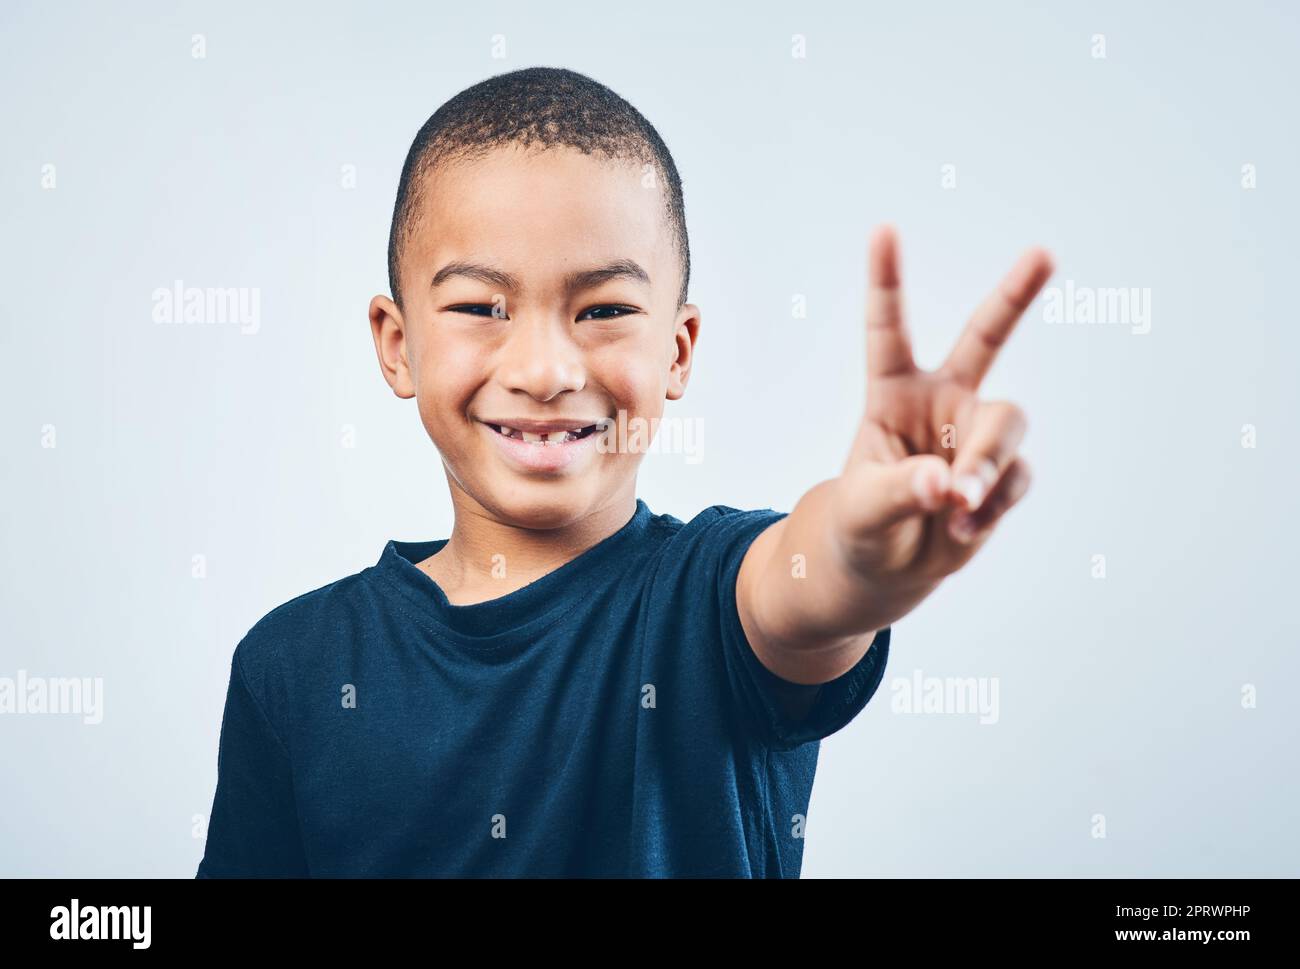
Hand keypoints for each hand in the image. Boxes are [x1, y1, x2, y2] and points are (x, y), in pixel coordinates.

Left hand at [832, 224, 1053, 608]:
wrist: (888, 566)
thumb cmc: (863, 524)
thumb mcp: (863, 508)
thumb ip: (901, 490)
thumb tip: (949, 484)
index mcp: (892, 393)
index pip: (889, 329)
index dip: (887, 281)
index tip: (884, 228)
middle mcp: (941, 401)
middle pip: (987, 337)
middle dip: (1016, 294)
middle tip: (1044, 252)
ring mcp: (976, 434)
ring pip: (1007, 423)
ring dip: (987, 462)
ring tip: (958, 501)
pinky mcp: (1002, 473)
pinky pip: (1014, 476)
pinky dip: (992, 502)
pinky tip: (962, 525)